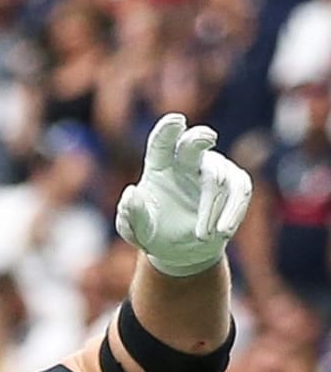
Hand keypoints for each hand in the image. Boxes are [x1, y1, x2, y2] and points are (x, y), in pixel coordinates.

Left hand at [115, 113, 252, 277]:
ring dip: (210, 209)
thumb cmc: (153, 232)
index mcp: (160, 163)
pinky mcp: (236, 182)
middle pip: (194, 143)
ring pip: (218, 178)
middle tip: (206, 138)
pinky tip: (223, 232)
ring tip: (202, 236)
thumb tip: (131, 193)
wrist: (180, 250)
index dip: (168, 130)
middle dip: (199, 138)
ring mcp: (214, 168)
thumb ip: (130, 214)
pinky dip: (232, 211)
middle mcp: (188, 159)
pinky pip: (240, 189)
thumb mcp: (135, 230)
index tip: (175, 121)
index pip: (162, 142)